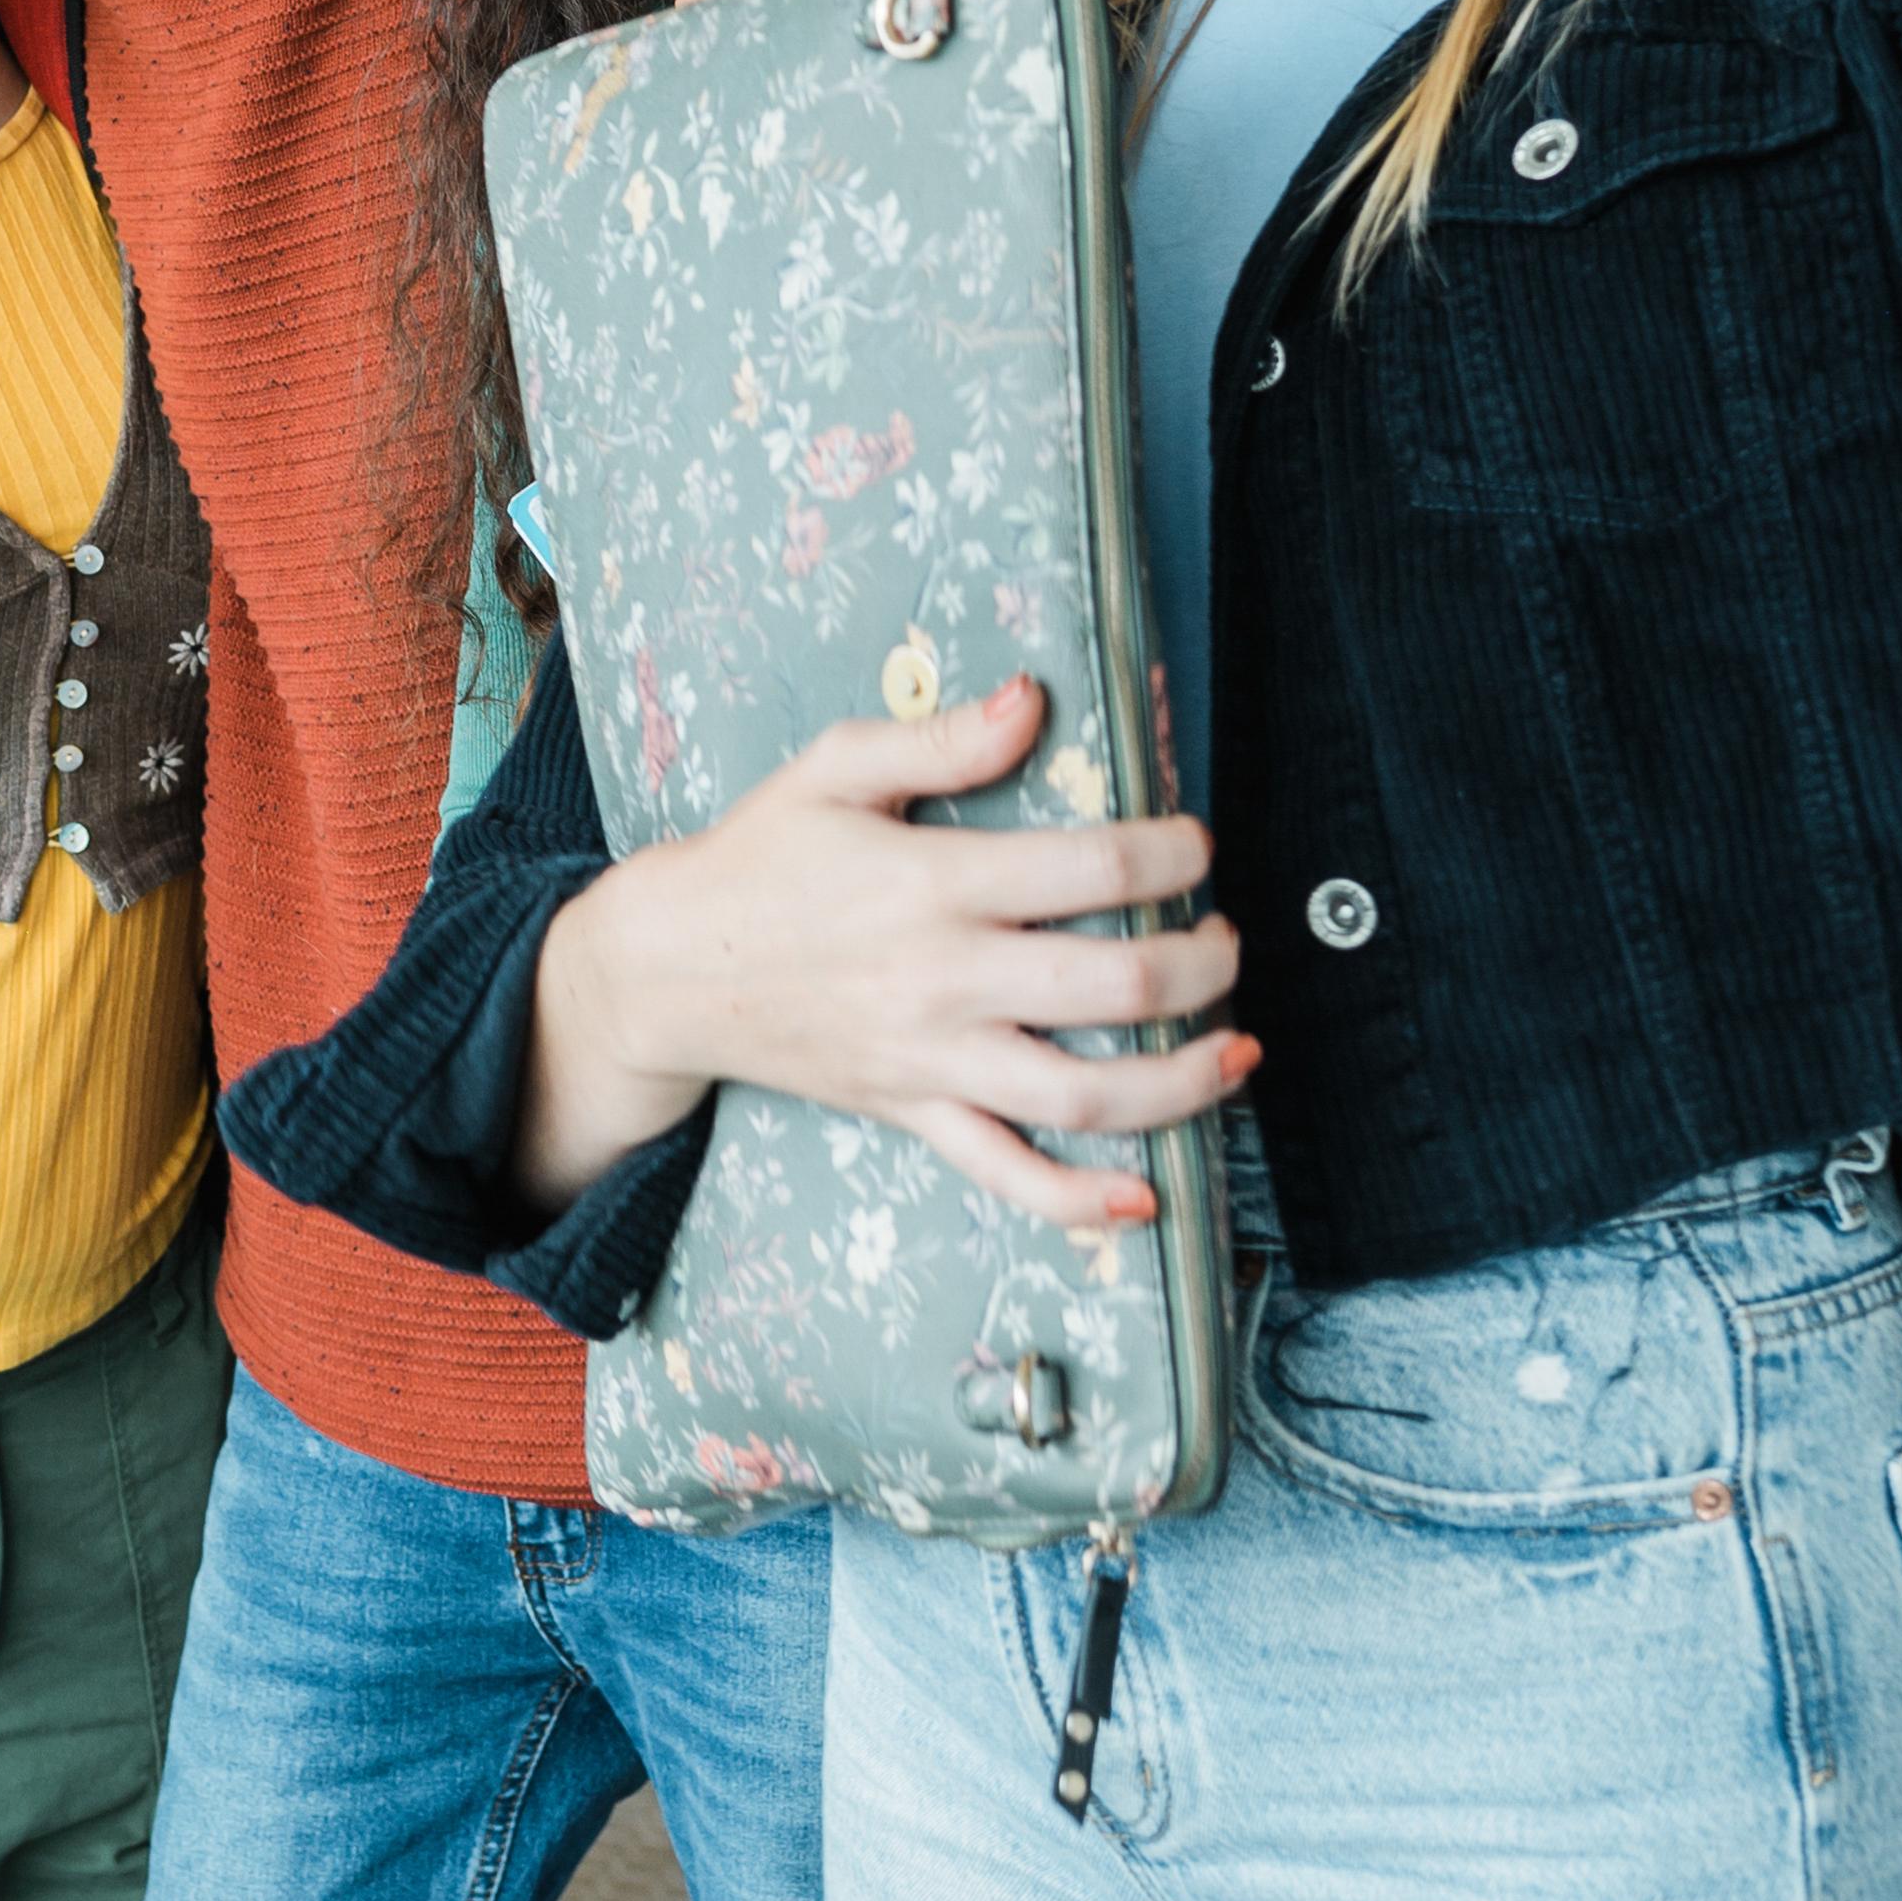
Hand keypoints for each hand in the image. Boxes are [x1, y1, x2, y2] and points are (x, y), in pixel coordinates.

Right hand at [540, 678, 1250, 1228]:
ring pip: (1083, 1094)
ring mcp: (931, 1058)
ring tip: (1234, 1049)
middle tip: (1227, 940)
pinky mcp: (912, 1114)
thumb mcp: (833, 769)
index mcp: (933, 882)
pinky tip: (1146, 1197)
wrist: (666, 967)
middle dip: (1203, 964)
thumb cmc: (757, 857)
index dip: (1173, 856)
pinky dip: (1079, 1199)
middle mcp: (943, 977)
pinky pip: (1006, 1175)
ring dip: (1182, 1082)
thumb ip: (940, 739)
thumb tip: (1034, 701)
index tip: (1197, 845)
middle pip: (1114, 986)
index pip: (1093, 870)